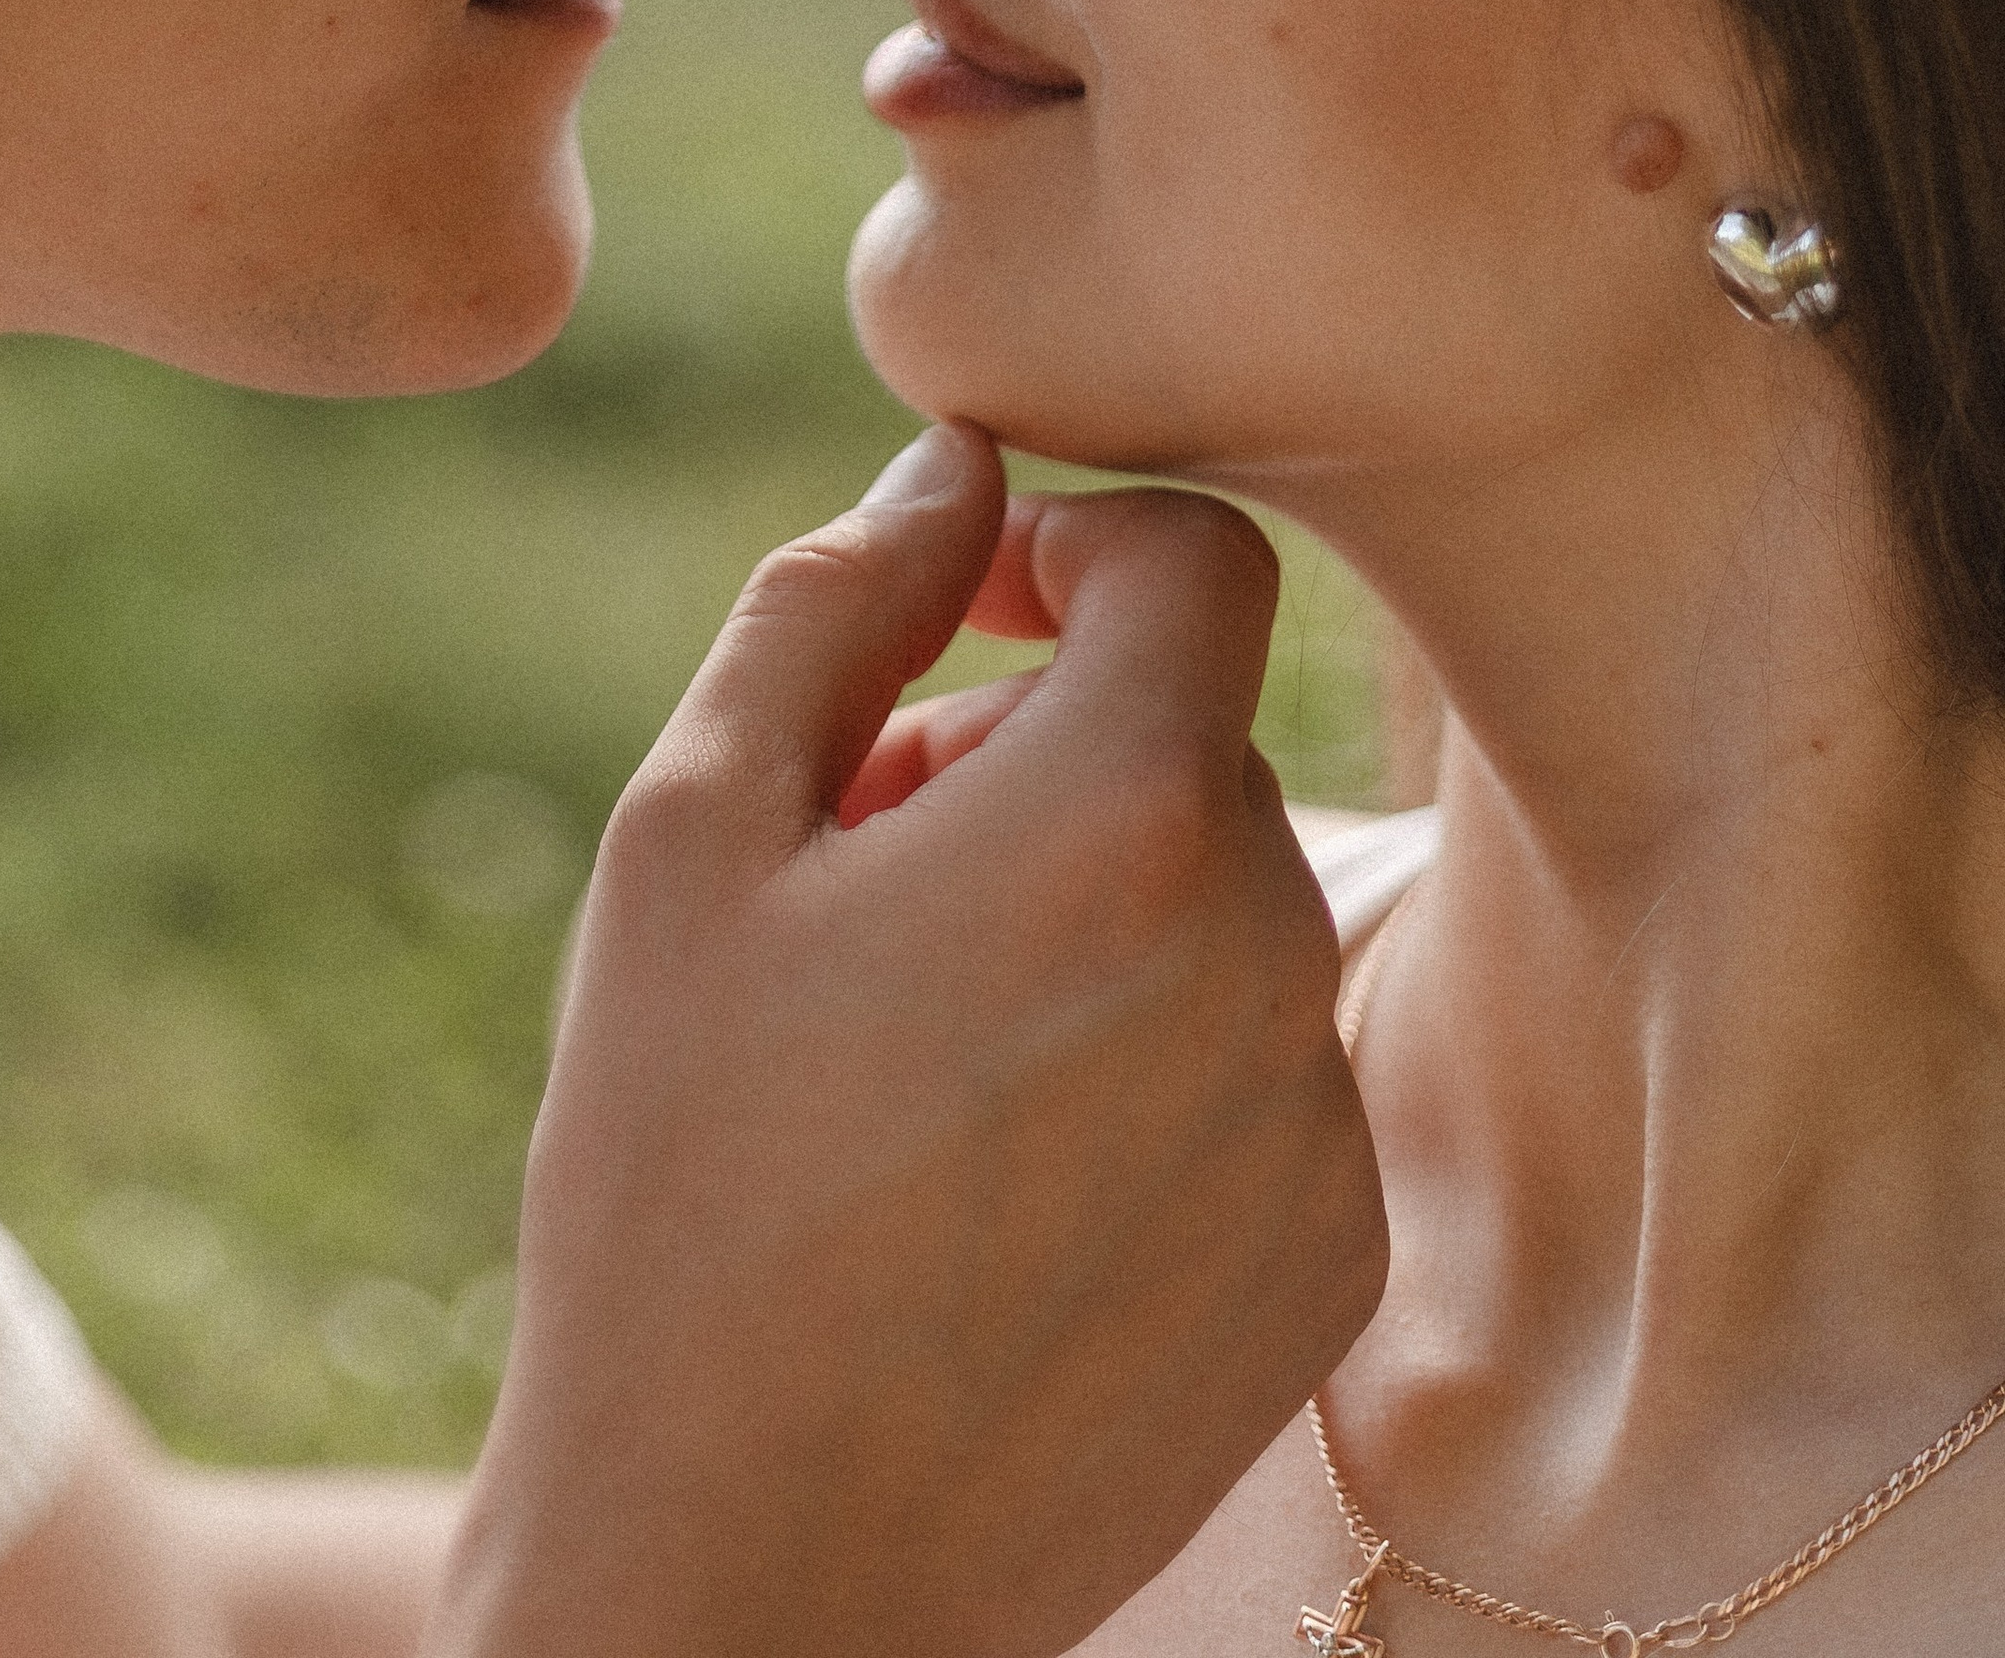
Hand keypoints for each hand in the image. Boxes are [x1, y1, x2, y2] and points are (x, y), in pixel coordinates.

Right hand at [429, 422, 1385, 1657]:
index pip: (1200, 558)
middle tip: (860, 869)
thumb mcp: (691, 839)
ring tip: (906, 1046)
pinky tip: (989, 1182)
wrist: (743, 1582)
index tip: (965, 626)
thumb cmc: (674, 1188)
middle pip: (1190, 736)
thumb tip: (955, 459)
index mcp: (1121, 818)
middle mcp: (1271, 955)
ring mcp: (1318, 1126)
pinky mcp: (1330, 1266)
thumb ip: (838, 601)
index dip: (1075, 551)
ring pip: (1223, 902)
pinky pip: (1261, 1065)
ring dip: (1088, 910)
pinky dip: (1148, 1065)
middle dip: (1038, 750)